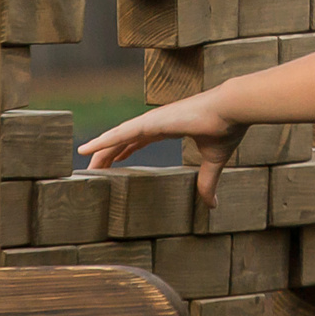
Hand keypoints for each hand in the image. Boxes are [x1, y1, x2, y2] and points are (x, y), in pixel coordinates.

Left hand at [80, 99, 245, 202]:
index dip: (126, 150)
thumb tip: (211, 205)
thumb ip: (207, 182)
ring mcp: (150, 121)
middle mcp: (155, 123)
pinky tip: (85, 149)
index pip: (139, 140)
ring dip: (100, 151)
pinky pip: (119, 134)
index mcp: (168, 128)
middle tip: (94, 169)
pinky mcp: (149, 123)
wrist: (231, 111)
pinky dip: (101, 142)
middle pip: (123, 140)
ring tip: (83, 162)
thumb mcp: (213, 161)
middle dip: (108, 154)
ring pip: (117, 137)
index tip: (116, 160)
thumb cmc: (225, 128)